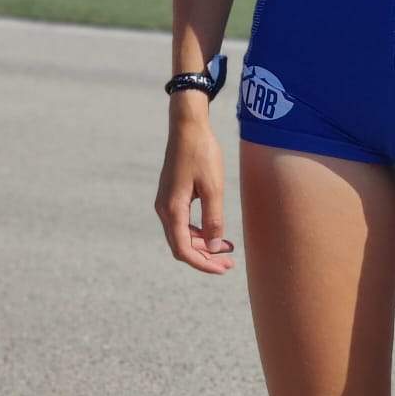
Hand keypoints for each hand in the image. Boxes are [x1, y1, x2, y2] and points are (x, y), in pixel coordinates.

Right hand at [155, 112, 235, 274]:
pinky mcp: (171, 196)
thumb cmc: (202, 154)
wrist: (187, 127)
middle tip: (230, 264)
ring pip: (182, 236)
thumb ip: (213, 220)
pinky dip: (199, 232)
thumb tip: (214, 247)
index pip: (184, 250)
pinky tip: (217, 233)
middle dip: (205, 258)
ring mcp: (166, 202)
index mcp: (173, 209)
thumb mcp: (214, 188)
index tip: (224, 269)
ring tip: (228, 250)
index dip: (203, 264)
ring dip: (203, 246)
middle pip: (181, 246)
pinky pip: (182, 224)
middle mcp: (164, 209)